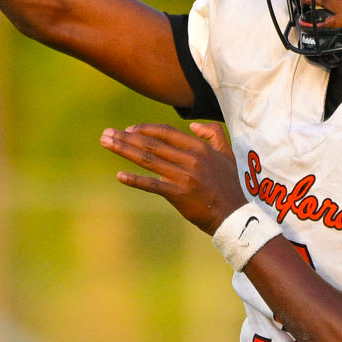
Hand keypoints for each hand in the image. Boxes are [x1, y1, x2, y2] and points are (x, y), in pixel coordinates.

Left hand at [100, 121, 243, 233]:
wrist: (235, 215)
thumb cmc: (230, 186)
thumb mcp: (227, 154)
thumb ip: (214, 134)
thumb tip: (193, 126)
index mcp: (199, 148)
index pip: (166, 133)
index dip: (144, 129)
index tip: (128, 129)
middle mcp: (190, 159)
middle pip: (151, 144)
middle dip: (126, 137)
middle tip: (106, 134)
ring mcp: (184, 176)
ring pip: (148, 160)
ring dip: (124, 150)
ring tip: (107, 144)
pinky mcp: (179, 194)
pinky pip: (153, 185)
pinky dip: (135, 180)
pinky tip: (120, 176)